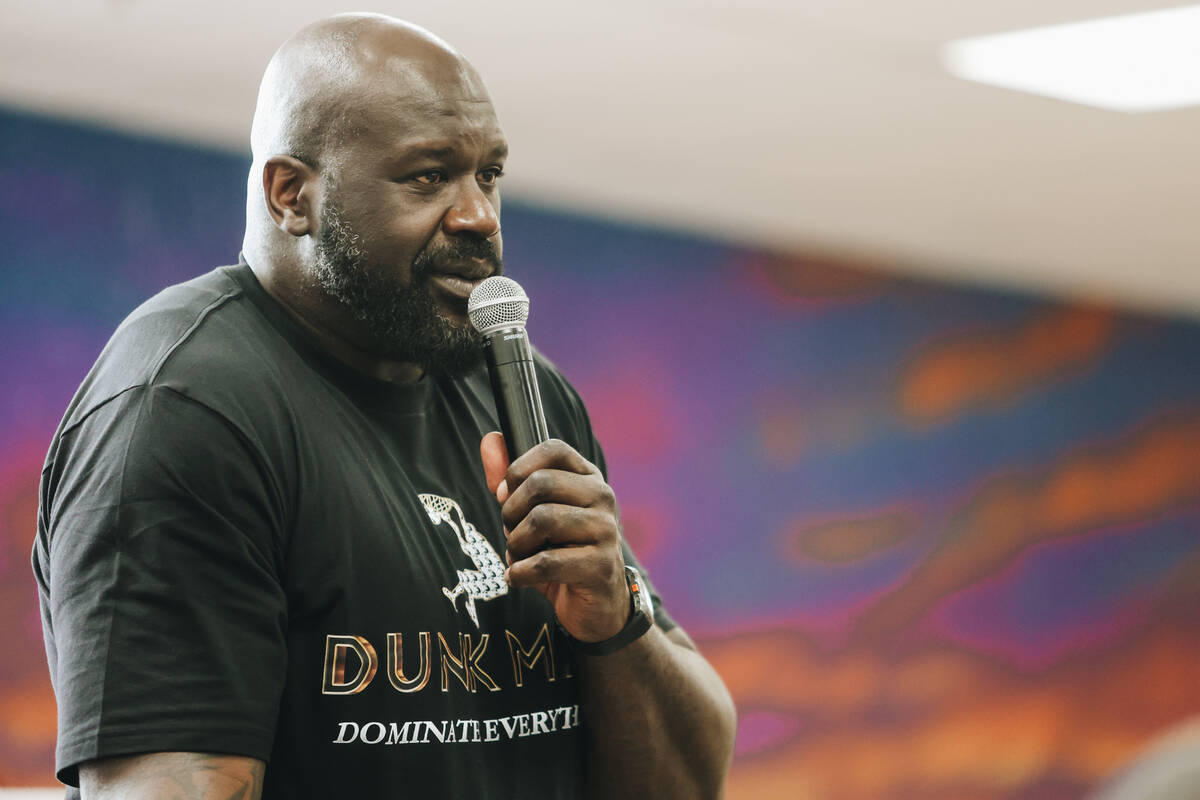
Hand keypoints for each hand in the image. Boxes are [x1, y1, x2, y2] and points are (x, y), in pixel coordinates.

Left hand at [480, 433, 629, 641]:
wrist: (596, 606)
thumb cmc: (561, 552)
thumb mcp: (533, 514)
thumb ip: (509, 479)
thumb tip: (490, 439)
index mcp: (588, 478)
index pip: (553, 448)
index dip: (519, 467)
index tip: (505, 493)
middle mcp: (603, 497)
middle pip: (542, 483)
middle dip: (512, 511)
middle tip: (511, 532)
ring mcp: (606, 530)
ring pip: (542, 520)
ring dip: (516, 544)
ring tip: (518, 556)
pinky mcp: (601, 566)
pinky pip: (546, 561)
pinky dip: (520, 572)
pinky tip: (517, 577)